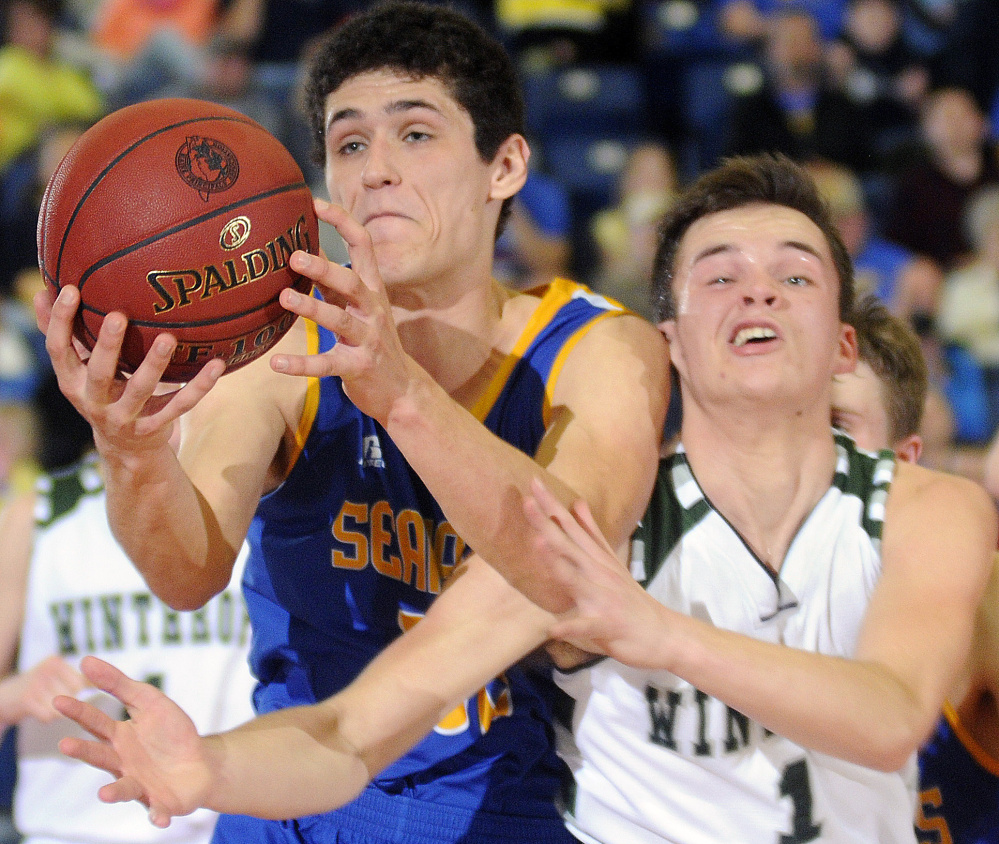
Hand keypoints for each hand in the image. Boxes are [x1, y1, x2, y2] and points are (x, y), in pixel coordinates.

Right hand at [0, 655, 86, 723]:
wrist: (3, 699)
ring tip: (43, 703)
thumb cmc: (38, 690)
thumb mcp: (56, 678)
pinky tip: (37, 710)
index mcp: (57, 662)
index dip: (83, 693)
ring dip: (55, 712)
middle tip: (50, 698)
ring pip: (62, 708)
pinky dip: (45, 718)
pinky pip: (48, 716)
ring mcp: (36, 682)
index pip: (82, 682)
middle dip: (68, 704)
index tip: (77, 693)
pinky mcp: (26, 699)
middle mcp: (47, 668)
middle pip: (75, 696)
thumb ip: (82, 680)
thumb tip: (109, 681)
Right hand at [34, 285, 224, 457]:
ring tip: (167, 338)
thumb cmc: (102, 392)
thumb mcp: (79, 369)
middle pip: (99, 372)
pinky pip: (181, 404)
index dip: (62, 321)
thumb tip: (43, 289)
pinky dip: (200, 385)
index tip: (72, 290)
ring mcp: (126, 417)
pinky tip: (217, 364)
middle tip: (118, 316)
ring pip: (141, 389)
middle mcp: (95, 401)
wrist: (126, 448)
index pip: (59, 350)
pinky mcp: (155, 427)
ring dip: (154, 364)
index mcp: (72, 382)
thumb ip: (64, 333)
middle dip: (107, 345)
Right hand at [54, 656, 211, 827]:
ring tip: (104, 793)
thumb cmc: (172, 732)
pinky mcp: (159, 802)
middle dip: (83, 752)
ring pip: (124, 789)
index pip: (95, 722)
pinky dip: (156, 815)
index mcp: (119, 737)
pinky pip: (156, 811)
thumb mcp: (149, 701)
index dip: (79, 711)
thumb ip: (120, 684)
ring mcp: (139, 784)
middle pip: (100, 756)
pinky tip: (159, 817)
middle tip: (65, 745)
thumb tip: (87, 660)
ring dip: (114, 792)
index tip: (59, 700)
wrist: (202, 762)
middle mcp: (123, 763)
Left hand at [269, 198, 418, 423]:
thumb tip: (305, 250)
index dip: (341, 222)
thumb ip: (336, 282)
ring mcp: (367, 339)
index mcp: (372, 289)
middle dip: (324, 268)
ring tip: (283, 299)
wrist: (402, 390)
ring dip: (311, 309)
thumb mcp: (360, 307)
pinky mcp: (358, 367)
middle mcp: (372, 310)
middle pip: (350, 282)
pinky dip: (301, 365)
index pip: (363, 245)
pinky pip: (327, 364)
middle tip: (294, 256)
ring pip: (340, 320)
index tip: (313, 203)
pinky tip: (276, 363)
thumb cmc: (372, 342)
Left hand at [523, 478, 673, 669]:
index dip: (551, 505)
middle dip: (547, 524)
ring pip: (575, 579)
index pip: (570, 526)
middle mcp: (598, 572)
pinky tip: (553, 629)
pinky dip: (570, 627)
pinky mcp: (606, 625)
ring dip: (557, 563)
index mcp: (596, 558)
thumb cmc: (630, 599)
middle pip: (568, 545)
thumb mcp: (611, 561)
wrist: (664, 634)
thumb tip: (578, 502)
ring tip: (538, 545)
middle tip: (527, 501)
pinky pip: (585, 626)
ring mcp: (602, 597)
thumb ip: (592, 533)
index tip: (533, 481)